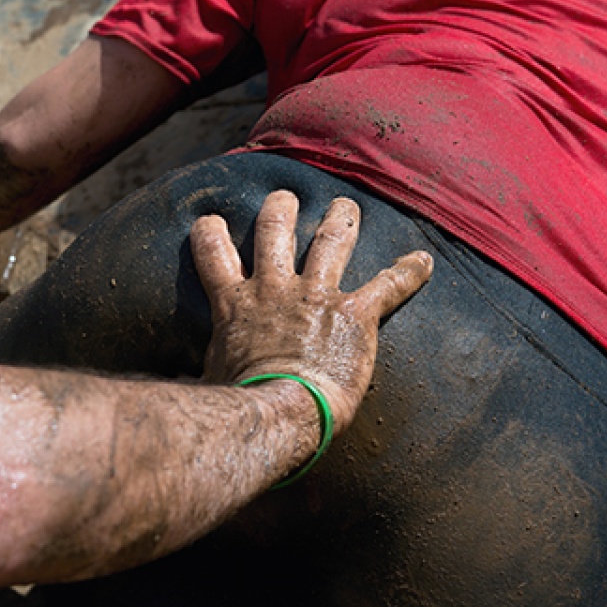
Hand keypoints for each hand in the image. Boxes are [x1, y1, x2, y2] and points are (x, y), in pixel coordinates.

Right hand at [191, 190, 431, 430]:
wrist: (277, 409)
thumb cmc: (238, 405)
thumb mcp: (208, 378)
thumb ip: (206, 369)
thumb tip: (183, 394)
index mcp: (235, 304)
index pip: (212, 251)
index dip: (211, 232)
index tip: (212, 221)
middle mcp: (273, 289)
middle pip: (274, 230)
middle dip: (280, 208)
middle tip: (284, 197)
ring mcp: (315, 296)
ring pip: (330, 240)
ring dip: (340, 219)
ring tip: (345, 206)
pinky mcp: (354, 314)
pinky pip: (388, 285)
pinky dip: (409, 272)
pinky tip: (424, 260)